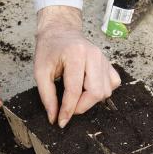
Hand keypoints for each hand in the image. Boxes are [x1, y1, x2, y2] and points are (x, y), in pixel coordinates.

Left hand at [35, 6, 120, 127]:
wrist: (60, 32)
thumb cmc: (49, 50)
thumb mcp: (40, 72)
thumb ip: (47, 96)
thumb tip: (53, 117)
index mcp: (75, 54)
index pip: (75, 90)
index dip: (68, 110)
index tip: (61, 121)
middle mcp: (94, 55)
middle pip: (95, 92)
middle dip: (81, 107)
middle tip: (68, 108)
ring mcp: (104, 59)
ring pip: (105, 91)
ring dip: (90, 101)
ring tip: (75, 96)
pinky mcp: (109, 63)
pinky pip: (112, 84)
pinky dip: (101, 92)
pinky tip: (88, 88)